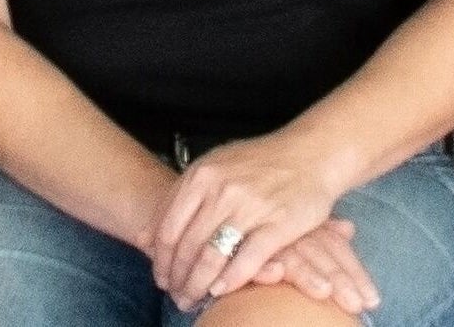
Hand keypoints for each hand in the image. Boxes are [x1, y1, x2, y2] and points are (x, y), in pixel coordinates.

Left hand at [146, 129, 352, 309]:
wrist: (311, 153)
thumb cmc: (260, 163)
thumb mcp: (214, 167)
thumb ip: (180, 198)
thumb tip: (142, 235)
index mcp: (202, 175)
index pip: (168, 228)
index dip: (160, 260)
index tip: (161, 278)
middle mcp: (222, 189)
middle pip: (186, 247)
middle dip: (177, 278)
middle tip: (176, 296)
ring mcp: (250, 206)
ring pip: (211, 257)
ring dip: (198, 285)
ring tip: (193, 299)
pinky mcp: (278, 224)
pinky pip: (247, 260)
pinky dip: (230, 280)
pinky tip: (220, 290)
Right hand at [243, 216, 378, 315]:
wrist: (233, 190)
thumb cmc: (271, 213)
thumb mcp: (299, 220)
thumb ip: (324, 230)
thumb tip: (348, 228)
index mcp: (305, 226)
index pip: (335, 248)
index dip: (355, 273)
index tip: (373, 299)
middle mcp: (289, 231)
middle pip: (319, 253)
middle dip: (341, 279)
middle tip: (357, 304)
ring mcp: (266, 238)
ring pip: (292, 257)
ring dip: (307, 275)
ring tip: (325, 292)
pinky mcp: (241, 247)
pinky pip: (252, 255)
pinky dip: (263, 266)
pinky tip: (276, 273)